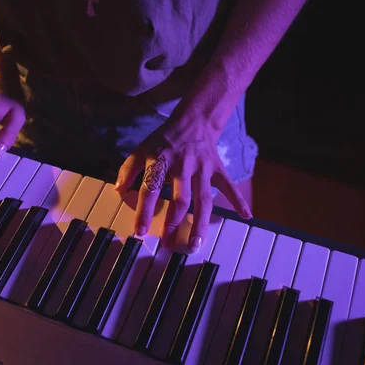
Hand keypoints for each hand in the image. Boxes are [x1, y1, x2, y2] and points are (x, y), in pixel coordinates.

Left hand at [115, 121, 251, 252]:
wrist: (192, 121)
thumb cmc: (163, 141)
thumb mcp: (140, 150)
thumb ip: (127, 170)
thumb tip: (118, 191)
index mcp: (160, 161)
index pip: (149, 189)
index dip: (144, 211)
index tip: (140, 232)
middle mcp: (181, 166)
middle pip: (180, 199)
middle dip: (174, 223)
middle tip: (169, 244)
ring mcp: (202, 168)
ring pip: (203, 199)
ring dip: (200, 223)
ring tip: (196, 244)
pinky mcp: (217, 168)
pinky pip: (229, 185)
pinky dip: (239, 200)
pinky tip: (246, 216)